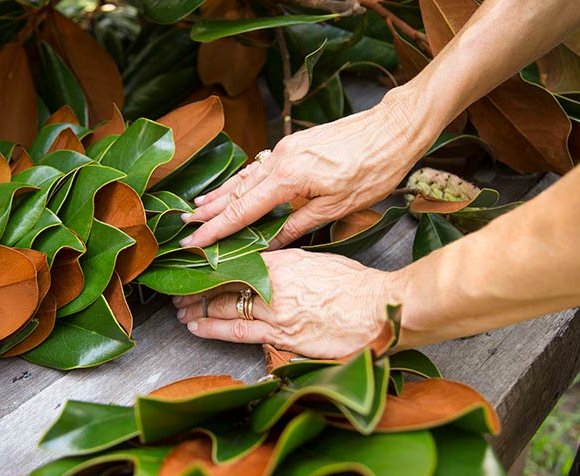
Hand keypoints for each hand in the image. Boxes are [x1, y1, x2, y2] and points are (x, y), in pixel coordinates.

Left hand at [173, 249, 401, 358]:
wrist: (380, 310)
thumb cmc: (357, 286)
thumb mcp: (320, 263)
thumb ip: (290, 264)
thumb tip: (269, 266)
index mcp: (284, 261)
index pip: (237, 261)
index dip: (211, 264)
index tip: (195, 265)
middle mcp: (274, 284)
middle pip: (224, 283)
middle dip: (198, 287)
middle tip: (179, 289)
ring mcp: (276, 311)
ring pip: (225, 307)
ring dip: (198, 307)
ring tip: (180, 308)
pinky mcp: (282, 336)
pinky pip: (238, 331)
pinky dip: (213, 328)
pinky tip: (197, 326)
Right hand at [179, 87, 439, 248]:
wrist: (394, 128)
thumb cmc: (373, 168)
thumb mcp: (337, 206)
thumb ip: (299, 223)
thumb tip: (272, 243)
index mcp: (288, 177)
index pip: (244, 209)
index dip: (217, 228)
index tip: (195, 240)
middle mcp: (280, 159)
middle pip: (237, 191)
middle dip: (210, 211)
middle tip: (185, 225)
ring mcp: (285, 149)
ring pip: (245, 176)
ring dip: (221, 193)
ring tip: (198, 206)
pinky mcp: (294, 145)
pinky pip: (259, 167)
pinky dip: (242, 180)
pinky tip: (234, 186)